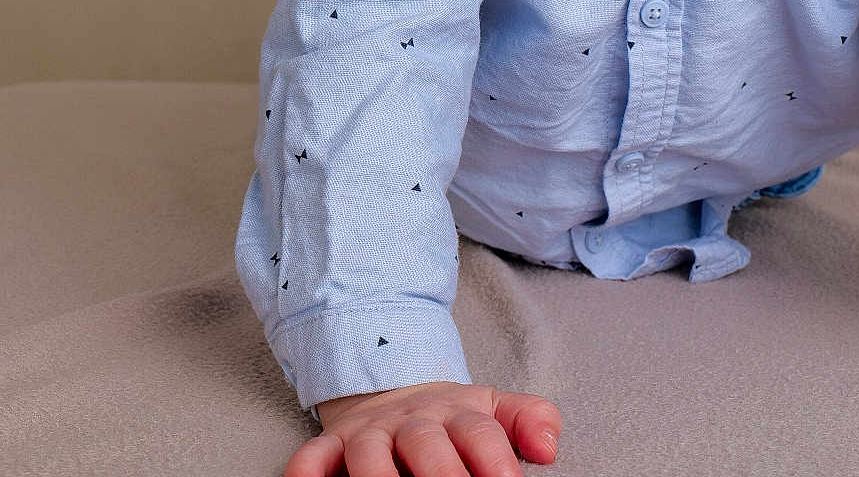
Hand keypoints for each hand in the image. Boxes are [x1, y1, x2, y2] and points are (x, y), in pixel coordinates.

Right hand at [284, 380, 563, 476]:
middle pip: (427, 445)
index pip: (481, 434)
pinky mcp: (332, 445)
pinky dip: (307, 471)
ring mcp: (370, 432)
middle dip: (443, 476)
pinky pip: (312, 457)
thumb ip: (529, 421)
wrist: (394, 391)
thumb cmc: (452, 420)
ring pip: (368, 452)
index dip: (495, 461)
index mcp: (458, 414)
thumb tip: (550, 446)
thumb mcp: (495, 412)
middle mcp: (413, 421)